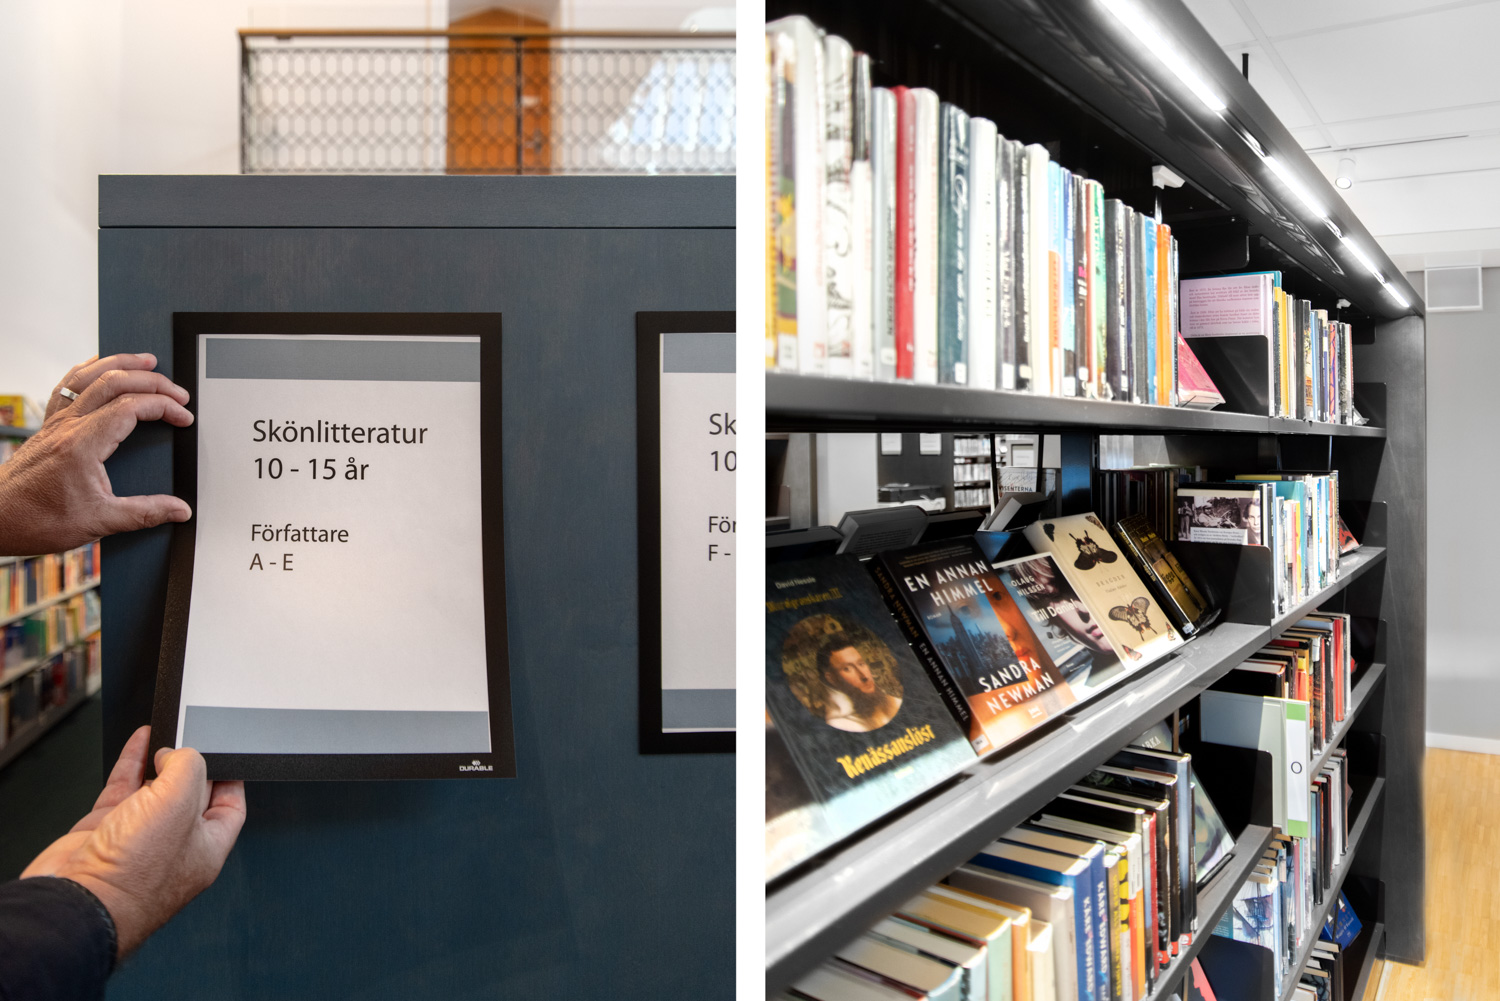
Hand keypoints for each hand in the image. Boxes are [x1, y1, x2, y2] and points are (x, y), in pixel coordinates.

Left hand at [0, 353, 193, 554]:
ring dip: (121, 363)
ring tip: (146, 361)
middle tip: (178, 392)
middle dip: (153, 381)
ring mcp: (55, 423)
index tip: (183, 418)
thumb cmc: (36, 520)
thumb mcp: (98, 522)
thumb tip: (179, 510)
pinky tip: (99, 368)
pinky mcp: (47, 427)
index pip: (131, 407)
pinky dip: (88, 370)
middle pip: (115, 383)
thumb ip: (144, 513)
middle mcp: (67, 426)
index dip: (164, 407)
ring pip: (89, 376)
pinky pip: (67, 386)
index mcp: (82, 444)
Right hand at [22, 726, 246, 958]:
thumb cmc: (132, 875)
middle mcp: (173, 848)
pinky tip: (140, 741)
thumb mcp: (179, 803)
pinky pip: (123, 790)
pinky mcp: (104, 833)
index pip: (230, 807)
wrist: (73, 901)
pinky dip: (131, 763)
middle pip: (190, 795)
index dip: (230, 779)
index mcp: (206, 850)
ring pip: (153, 791)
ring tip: (166, 734)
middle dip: (190, 766)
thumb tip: (177, 754)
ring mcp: (137, 840)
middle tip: (189, 739)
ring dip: (160, 761)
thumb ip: (187, 768)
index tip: (226, 756)